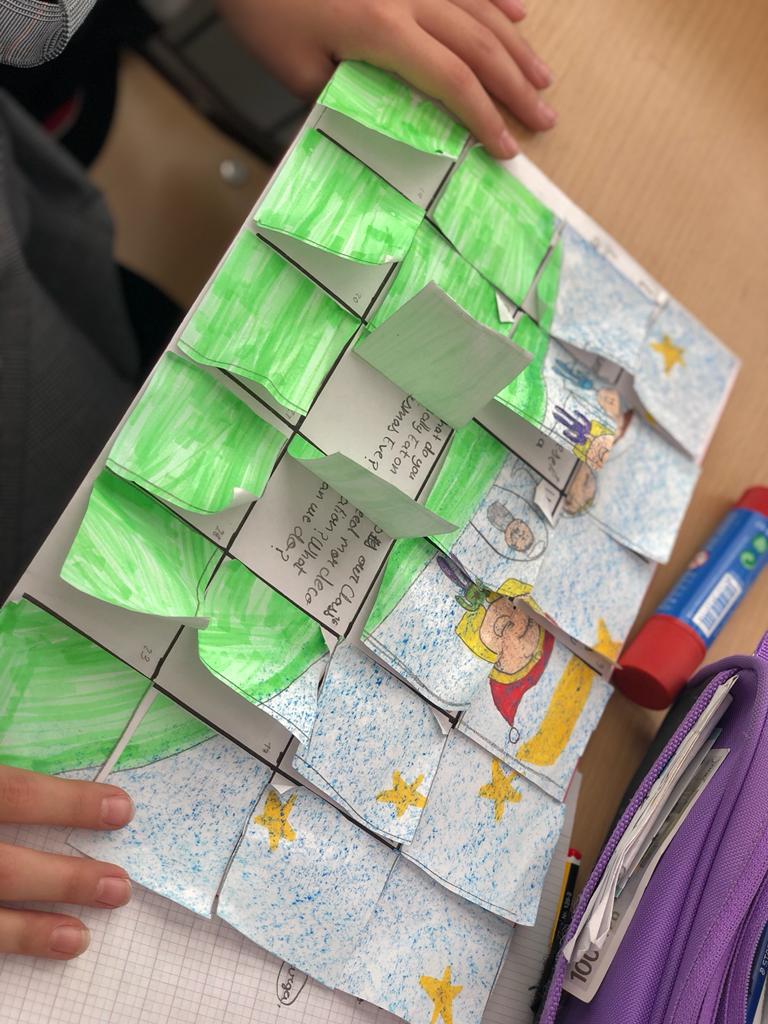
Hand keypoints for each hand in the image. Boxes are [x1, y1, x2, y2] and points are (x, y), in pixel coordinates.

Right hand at [0, 766, 133, 959]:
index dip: (71, 803)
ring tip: (79, 937)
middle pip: (6, 868)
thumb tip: (62, 788)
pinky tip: (35, 950)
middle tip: (120, 886)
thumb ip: (11, 784)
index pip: (18, 794)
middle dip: (66, 880)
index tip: (122, 809)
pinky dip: (8, 941)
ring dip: (32, 931)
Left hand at [219, 0, 554, 157]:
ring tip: (542, 78)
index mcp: (383, 30)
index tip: (507, 149)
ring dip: (516, 45)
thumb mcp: (295, 67)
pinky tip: (518, 10)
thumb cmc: (262, 5)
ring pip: (480, 7)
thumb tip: (384, 119)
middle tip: (545, 119)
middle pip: (479, 44)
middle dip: (515, 85)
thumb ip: (344, 96)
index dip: (485, 118)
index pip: (452, 81)